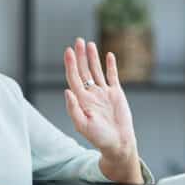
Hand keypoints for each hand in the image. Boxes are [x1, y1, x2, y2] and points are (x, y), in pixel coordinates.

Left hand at [63, 37, 137, 159]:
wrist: (118, 143)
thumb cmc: (99, 137)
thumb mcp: (82, 125)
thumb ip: (73, 108)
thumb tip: (67, 90)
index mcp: (81, 100)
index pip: (74, 77)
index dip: (71, 64)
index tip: (68, 51)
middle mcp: (91, 94)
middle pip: (83, 71)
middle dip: (80, 56)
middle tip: (78, 41)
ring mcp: (104, 93)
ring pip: (96, 71)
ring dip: (93, 57)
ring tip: (89, 44)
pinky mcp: (116, 94)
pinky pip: (112, 77)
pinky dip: (111, 66)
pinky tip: (109, 55)